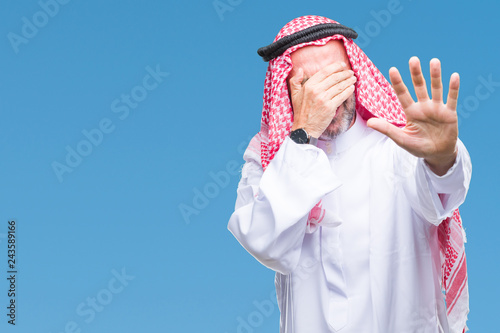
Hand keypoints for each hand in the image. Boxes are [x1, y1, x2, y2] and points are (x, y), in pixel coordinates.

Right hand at [288, 62, 355, 137]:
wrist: (304, 128)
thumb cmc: (300, 112)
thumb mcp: (294, 95)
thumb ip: (295, 81)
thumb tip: (300, 70)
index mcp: (309, 86)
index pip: (325, 71)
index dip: (336, 66)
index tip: (342, 65)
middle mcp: (316, 90)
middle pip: (335, 78)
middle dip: (345, 73)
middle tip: (351, 72)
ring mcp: (324, 99)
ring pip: (340, 86)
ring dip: (349, 81)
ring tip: (353, 79)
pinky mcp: (330, 107)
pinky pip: (342, 96)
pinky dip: (348, 91)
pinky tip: (351, 88)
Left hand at [367, 57, 458, 175]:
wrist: (437, 154)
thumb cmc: (417, 146)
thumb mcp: (401, 139)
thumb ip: (387, 129)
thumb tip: (368, 123)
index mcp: (411, 112)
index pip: (402, 94)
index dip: (398, 82)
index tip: (392, 69)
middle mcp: (423, 106)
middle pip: (419, 86)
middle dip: (416, 74)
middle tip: (413, 59)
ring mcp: (437, 108)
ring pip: (435, 88)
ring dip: (435, 75)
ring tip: (434, 61)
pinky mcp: (450, 113)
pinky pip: (452, 99)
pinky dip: (453, 88)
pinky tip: (454, 76)